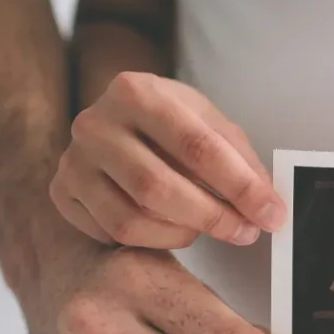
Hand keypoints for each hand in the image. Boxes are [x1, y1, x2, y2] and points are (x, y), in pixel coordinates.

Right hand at [50, 72, 285, 248]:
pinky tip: (173, 227)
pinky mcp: (63, 193)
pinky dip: (153, 241)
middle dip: (214, 217)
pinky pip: (112, 234)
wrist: (118, 121)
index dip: (240, 186)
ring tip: (209, 226)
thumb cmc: (173, 124)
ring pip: (131, 219)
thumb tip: (268, 206)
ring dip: (183, 233)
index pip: (197, 146)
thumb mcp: (211, 124)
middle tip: (247, 231)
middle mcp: (95, 123)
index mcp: (137, 92)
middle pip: (158, 187)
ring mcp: (73, 160)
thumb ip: (242, 160)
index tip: (271, 213)